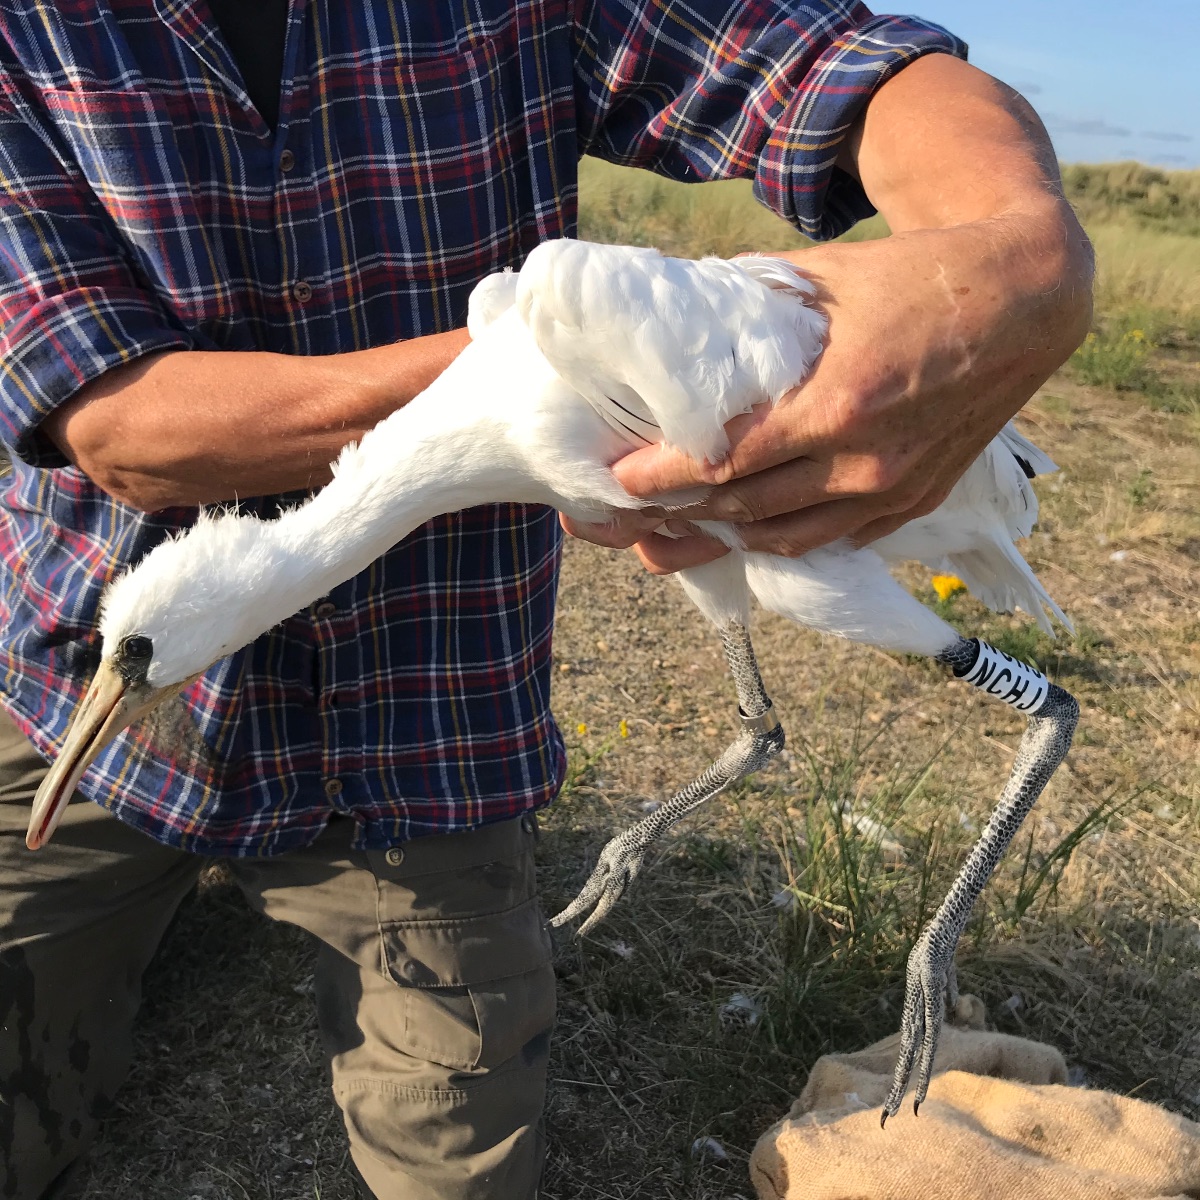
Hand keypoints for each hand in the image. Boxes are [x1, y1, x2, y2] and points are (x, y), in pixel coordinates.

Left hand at [566, 210, 1090, 573]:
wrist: (1024, 299)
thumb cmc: (917, 277)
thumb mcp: (824, 279)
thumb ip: (751, 315)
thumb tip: (680, 332)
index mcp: (835, 405)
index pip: (725, 465)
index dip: (663, 481)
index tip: (619, 484)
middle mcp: (863, 463)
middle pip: (744, 512)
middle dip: (676, 519)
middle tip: (627, 518)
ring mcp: (893, 490)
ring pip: (786, 539)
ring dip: (724, 541)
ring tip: (675, 535)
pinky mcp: (915, 501)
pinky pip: (835, 538)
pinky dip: (784, 538)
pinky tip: (748, 532)